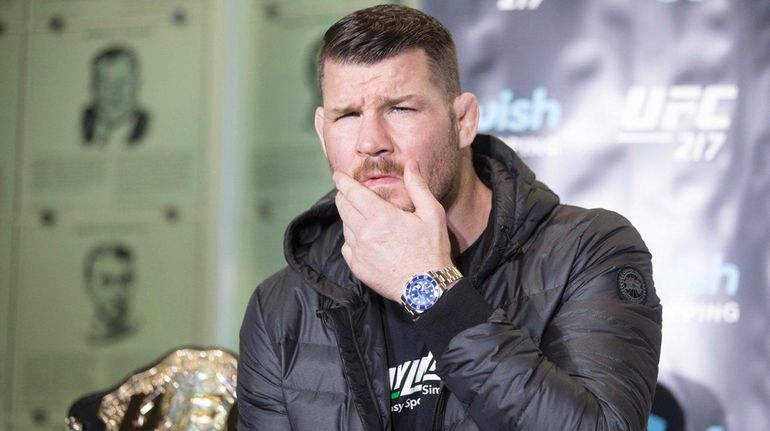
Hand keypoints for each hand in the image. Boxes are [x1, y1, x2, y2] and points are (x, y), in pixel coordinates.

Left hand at [333, 160, 452, 301]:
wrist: (427, 288)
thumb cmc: (432, 250)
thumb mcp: (432, 214)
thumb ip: (418, 187)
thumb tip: (411, 164)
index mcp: (381, 217)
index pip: (352, 193)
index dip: (343, 182)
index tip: (338, 175)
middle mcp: (365, 233)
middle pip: (343, 207)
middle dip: (343, 196)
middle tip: (347, 192)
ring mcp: (358, 251)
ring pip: (344, 226)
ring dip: (349, 217)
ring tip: (362, 216)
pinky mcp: (357, 267)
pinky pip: (346, 246)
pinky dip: (351, 238)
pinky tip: (364, 239)